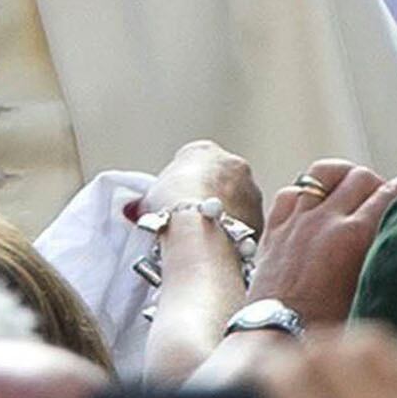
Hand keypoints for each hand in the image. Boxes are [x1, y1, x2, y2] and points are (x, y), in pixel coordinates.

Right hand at [141, 140, 261, 233]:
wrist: (197, 229)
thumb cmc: (173, 206)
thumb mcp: (149, 196)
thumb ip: (148, 199)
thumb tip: (137, 210)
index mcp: (205, 150)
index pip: (195, 164)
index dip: (183, 185)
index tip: (174, 202)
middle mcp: (234, 165)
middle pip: (220, 181)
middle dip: (208, 198)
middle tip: (189, 220)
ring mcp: (250, 193)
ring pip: (236, 204)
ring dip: (223, 217)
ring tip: (202, 238)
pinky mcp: (258, 221)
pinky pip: (242, 227)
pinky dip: (231, 235)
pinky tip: (215, 246)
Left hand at [246, 161, 396, 329]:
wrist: (278, 337)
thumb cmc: (328, 327)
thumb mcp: (370, 292)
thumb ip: (386, 259)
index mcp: (352, 237)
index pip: (390, 194)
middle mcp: (324, 221)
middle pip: (359, 177)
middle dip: (378, 182)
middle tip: (386, 199)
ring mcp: (296, 220)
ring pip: (322, 173)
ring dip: (342, 176)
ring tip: (350, 188)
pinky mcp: (274, 228)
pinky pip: (291, 191)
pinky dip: (306, 192)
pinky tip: (314, 205)